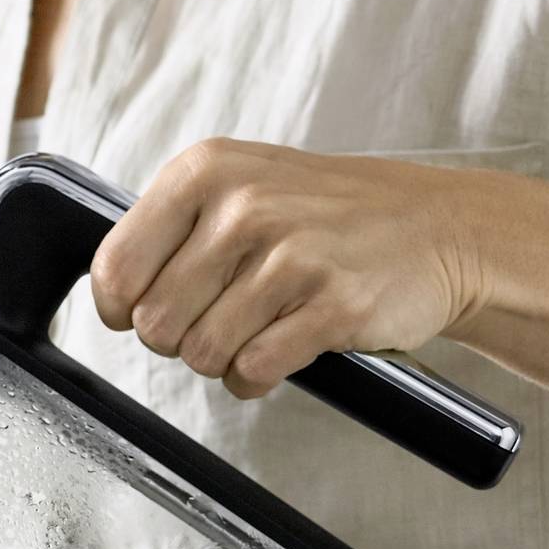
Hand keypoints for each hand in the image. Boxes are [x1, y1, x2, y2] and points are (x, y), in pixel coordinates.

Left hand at [90, 138, 489, 397]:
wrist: (437, 226)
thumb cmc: (327, 214)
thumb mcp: (242, 185)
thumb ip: (172, 226)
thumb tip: (111, 291)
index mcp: (206, 171)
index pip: (116, 267)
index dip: (121, 307)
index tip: (141, 312)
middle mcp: (243, 207)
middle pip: (155, 323)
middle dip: (181, 337)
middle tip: (221, 319)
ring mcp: (291, 257)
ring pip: (202, 353)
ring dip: (223, 359)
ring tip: (258, 330)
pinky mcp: (332, 306)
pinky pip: (253, 371)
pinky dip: (258, 377)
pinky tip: (283, 350)